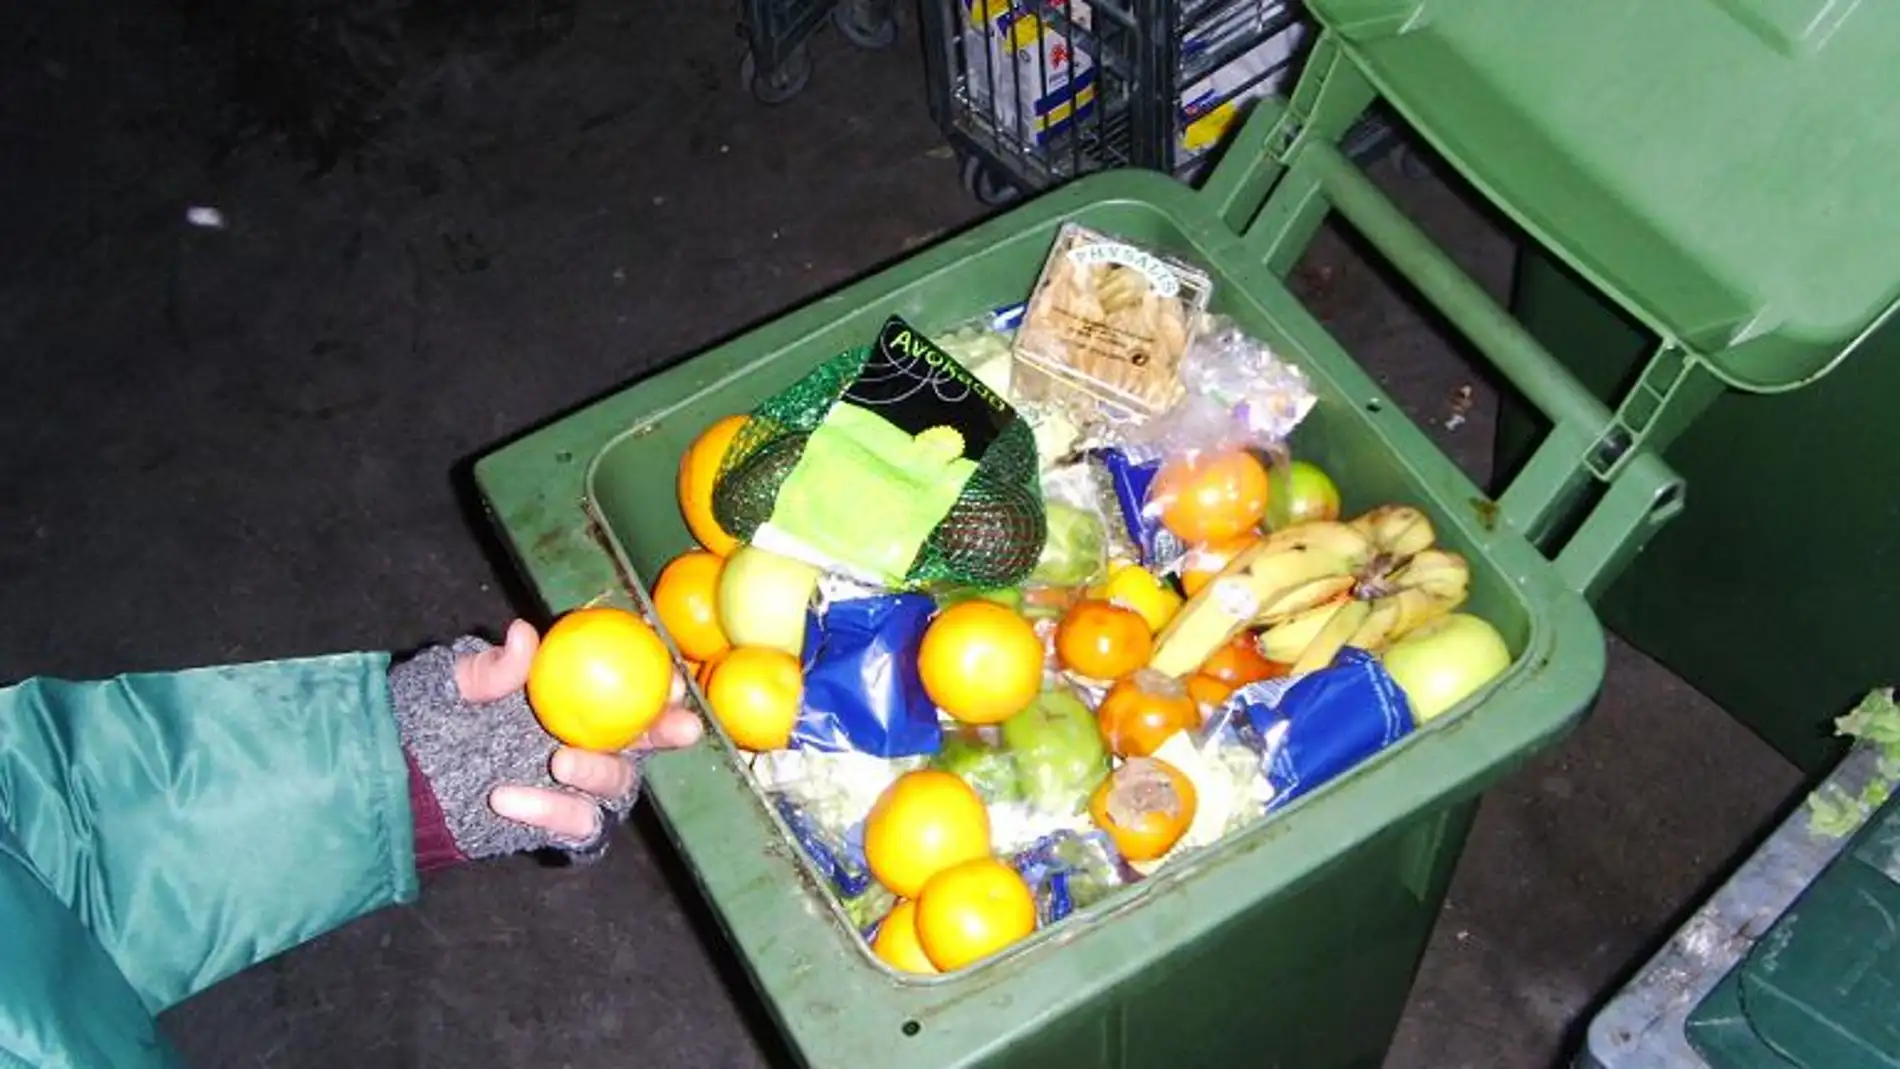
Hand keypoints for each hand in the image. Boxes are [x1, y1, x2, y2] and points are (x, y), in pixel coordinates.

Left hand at [453, 619, 702, 843]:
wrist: (410, 777)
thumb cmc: (445, 715)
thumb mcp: (460, 684)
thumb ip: (492, 667)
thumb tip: (522, 633)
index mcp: (582, 699)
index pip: (636, 687)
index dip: (664, 683)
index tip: (671, 680)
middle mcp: (594, 743)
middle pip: (646, 739)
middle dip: (669, 732)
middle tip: (678, 728)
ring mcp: (581, 788)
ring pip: (617, 785)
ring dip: (598, 771)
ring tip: (558, 762)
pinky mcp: (562, 827)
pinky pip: (576, 826)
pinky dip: (551, 813)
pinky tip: (510, 800)